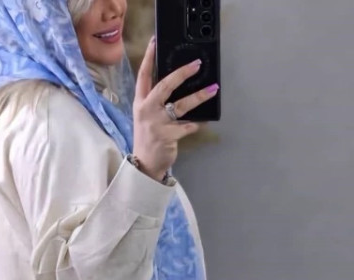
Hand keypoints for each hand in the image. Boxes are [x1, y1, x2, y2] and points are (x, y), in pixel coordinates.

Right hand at [132, 36, 218, 181]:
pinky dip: (197, 123)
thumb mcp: (146, 117)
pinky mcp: (168, 135)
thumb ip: (156, 101)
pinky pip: (188, 126)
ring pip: (181, 105)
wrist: (145, 164)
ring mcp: (157, 123)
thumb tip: (176, 84)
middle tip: (197, 64)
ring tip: (213, 89)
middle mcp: (147, 110)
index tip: (155, 42)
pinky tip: (203, 121)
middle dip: (181, 73)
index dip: (149, 58)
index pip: (143, 76)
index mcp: (140, 103)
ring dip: (199, 96)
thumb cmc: (148, 138)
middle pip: (165, 86)